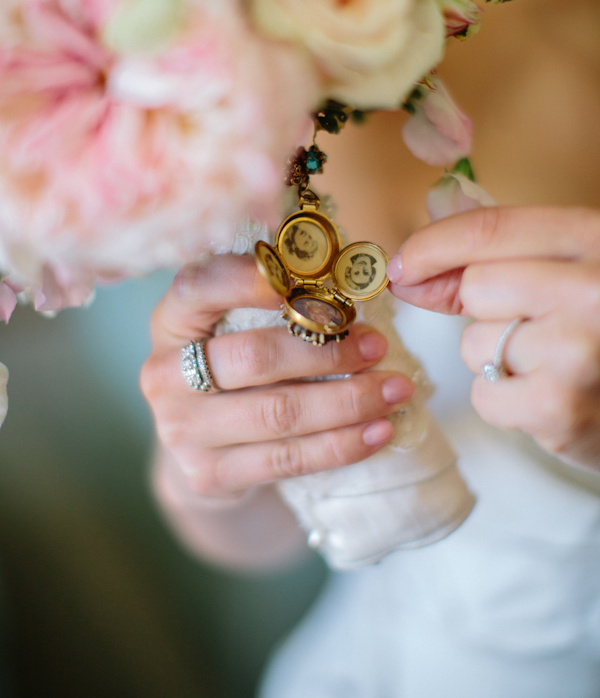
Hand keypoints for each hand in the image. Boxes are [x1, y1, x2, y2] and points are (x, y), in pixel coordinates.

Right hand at [141, 254, 413, 501]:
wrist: (200, 449)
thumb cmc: (233, 368)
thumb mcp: (233, 325)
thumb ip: (271, 299)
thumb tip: (346, 277)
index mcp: (171, 320)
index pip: (200, 287)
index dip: (249, 280)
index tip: (309, 280)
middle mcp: (165, 373)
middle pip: (254, 358)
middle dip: (327, 352)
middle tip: (379, 346)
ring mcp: (182, 429)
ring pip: (278, 414)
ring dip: (348, 402)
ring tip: (395, 390)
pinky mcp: (208, 475)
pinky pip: (286, 460)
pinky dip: (340, 445)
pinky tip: (379, 432)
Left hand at [387, 206, 599, 471]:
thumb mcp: (567, 274)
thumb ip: (493, 262)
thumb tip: (408, 273)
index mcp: (595, 238)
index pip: (490, 229)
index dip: (432, 246)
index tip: (402, 265)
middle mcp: (593, 288)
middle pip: (477, 287)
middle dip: (485, 310)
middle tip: (530, 326)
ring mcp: (578, 349)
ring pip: (475, 344)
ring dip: (497, 359)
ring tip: (551, 365)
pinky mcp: (561, 408)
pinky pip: (485, 394)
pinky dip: (505, 401)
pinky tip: (548, 396)